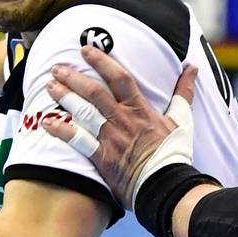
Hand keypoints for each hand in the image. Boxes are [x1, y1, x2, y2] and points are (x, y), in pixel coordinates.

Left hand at [41, 46, 198, 209]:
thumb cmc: (174, 153)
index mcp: (140, 109)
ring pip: (83, 112)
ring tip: (50, 86)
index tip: (86, 50)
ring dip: (65, 97)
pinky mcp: (102, 157)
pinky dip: (61, 131)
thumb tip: (191, 68)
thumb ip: (184, 91)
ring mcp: (110, 138)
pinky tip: (46, 122)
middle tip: (57, 67)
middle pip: (94, 92)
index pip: (119, 78)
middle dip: (74, 77)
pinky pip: (78, 141)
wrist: (167, 185)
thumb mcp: (182, 118)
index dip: (102, 61)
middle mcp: (122, 120)